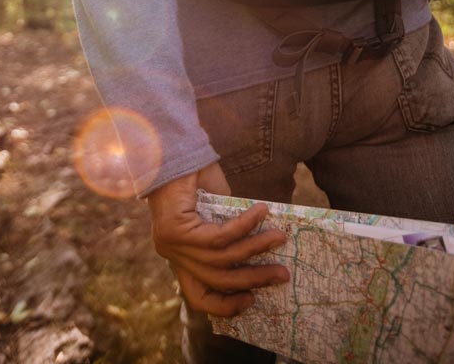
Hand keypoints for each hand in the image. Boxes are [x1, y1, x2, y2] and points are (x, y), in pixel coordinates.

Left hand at [146, 162, 289, 317]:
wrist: (171, 147)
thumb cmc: (195, 177)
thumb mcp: (216, 212)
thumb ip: (230, 234)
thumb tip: (266, 251)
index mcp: (179, 255)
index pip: (197, 295)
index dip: (224, 305)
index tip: (251, 301)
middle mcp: (172, 254)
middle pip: (216, 280)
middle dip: (253, 279)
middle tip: (282, 275)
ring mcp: (171, 244)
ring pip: (221, 259)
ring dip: (256, 249)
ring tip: (279, 237)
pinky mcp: (176, 230)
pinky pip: (218, 236)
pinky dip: (244, 226)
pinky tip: (261, 213)